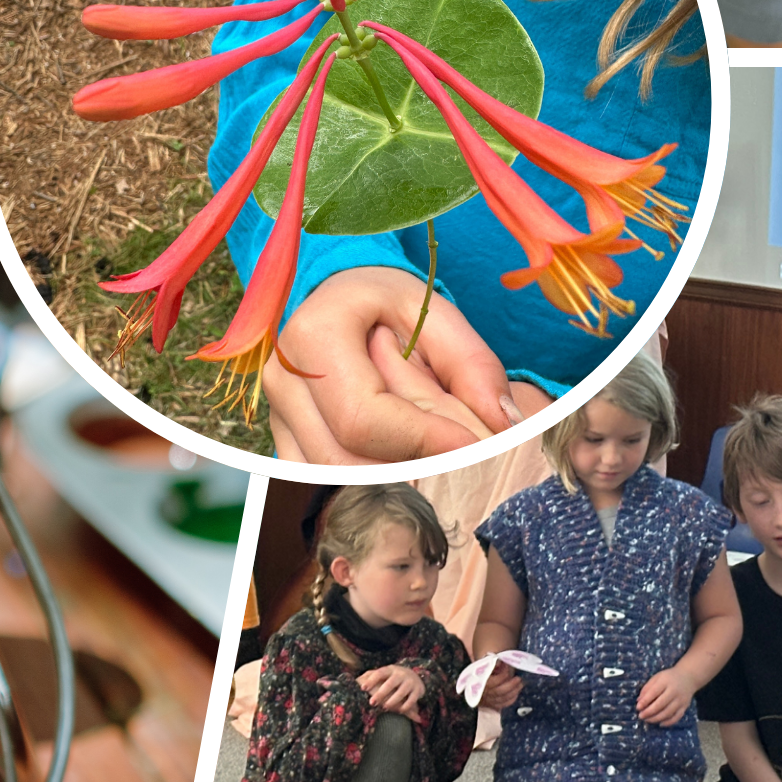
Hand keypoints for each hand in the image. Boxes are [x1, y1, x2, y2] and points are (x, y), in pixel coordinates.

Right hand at [265, 267, 522, 464]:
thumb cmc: (386, 301)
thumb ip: (472, 364)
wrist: (335, 296)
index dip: (422, 441)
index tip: (476, 447)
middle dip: (411, 471)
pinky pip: (321, 483)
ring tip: (437, 461)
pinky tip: (404, 470)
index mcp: (315, 336)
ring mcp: (276, 415)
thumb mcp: (434, 312)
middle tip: (466, 464)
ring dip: (390, 483)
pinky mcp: (283, 440)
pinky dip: (367, 486)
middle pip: (344, 461)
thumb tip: (504, 424)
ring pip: (331, 481)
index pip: (364, 417)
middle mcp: (283, 380)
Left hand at [358, 662, 425, 718]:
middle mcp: (400, 674)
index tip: (363, 688)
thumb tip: (357, 680)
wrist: (416, 677)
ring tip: (384, 707)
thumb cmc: (394, 677)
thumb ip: (372, 676)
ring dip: (392, 701)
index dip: (371, 680)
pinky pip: (412, 699)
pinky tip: (399, 711)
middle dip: (381, 693)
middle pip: (390, 683)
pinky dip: (406, 706)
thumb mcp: (385, 674)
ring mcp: (410, 682)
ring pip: (401, 692)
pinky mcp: (417, 691)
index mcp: (390, 670)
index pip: (380, 673)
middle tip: (372, 703)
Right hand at [476, 656, 521, 711]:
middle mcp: (483, 694)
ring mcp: (487, 701)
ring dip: (513, 692)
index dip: (502, 675)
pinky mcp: (491, 705)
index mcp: (479, 683)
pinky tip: (516, 693)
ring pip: (502, 699)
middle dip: (511, 685)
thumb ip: (491, 663)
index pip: (493, 681)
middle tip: (519, 678)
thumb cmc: (481, 671)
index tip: (508, 667)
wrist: (475, 683)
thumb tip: (500, 662)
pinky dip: (511, 699)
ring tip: (520, 684)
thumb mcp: (484, 664)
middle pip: (499, 691)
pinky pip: (503, 704)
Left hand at [636, 665, 693, 726]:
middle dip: (649, 712)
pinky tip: (660, 724)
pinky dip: (668, 722)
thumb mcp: (657, 677)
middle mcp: (674, 691)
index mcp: (665, 682)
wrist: (688, 677)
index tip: (638, 707)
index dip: (645, 701)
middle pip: (661, 704)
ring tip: (647, 720)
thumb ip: (647, 688)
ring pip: (668, 713)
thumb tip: (639, 701)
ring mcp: (680, 700)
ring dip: (656, 718)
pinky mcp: (685, 707)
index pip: (654, 692)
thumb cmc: (669, 677)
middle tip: (641, 716)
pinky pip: (677, 717)